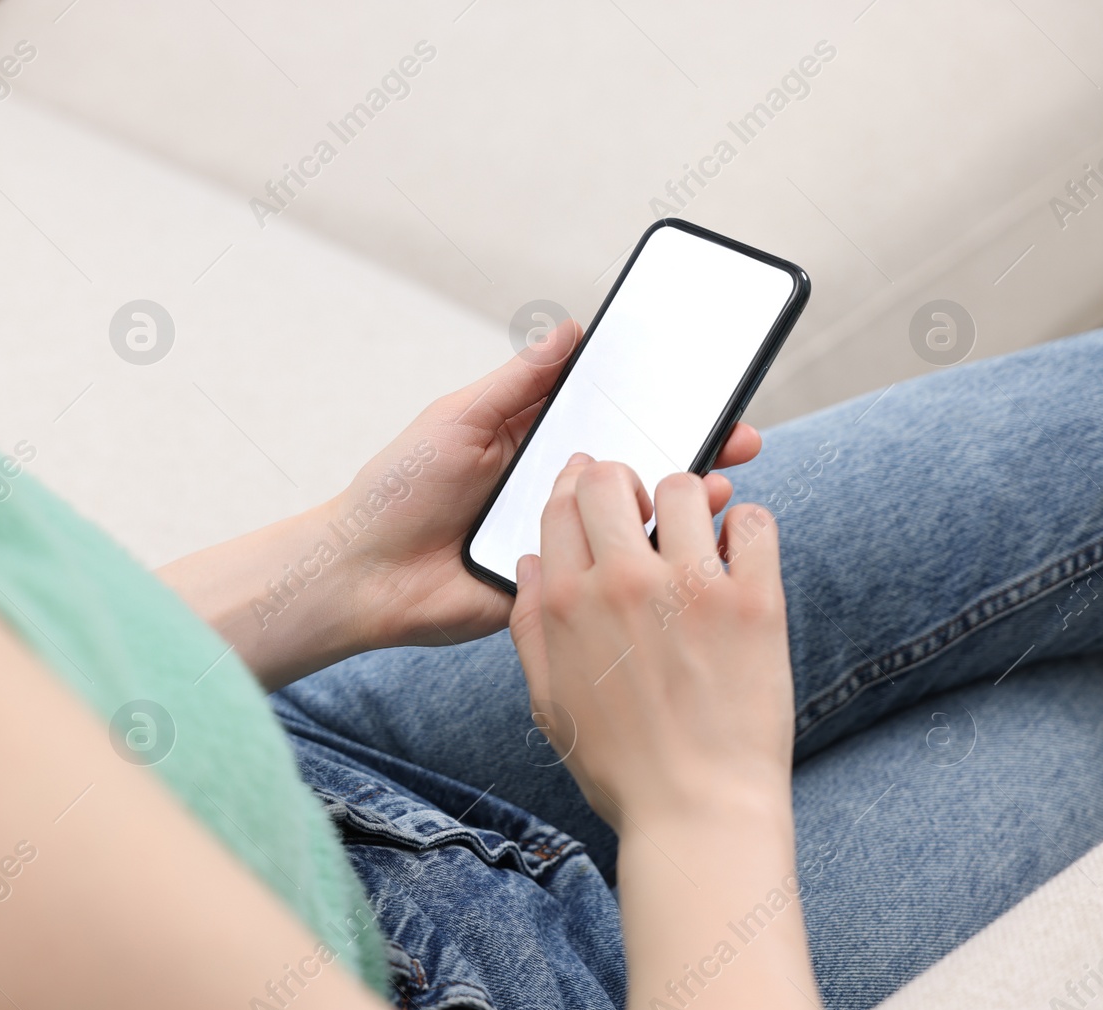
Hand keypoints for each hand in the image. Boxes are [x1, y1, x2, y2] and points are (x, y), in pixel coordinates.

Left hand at [334, 324, 763, 650]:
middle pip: (636, 468)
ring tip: (714, 486)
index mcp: (536, 446)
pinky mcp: (555, 589)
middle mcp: (555, 491)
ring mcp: (560, 541)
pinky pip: (607, 573)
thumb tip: (570, 328)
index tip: (711, 389)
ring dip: (679, 506)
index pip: (612, 417)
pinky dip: (646, 560)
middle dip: (691, 452)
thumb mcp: (459, 419)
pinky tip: (677, 544)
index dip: (661, 404)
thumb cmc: (399, 489)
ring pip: (632, 522)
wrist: (361, 573)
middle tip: (740, 439)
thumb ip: (518, 382)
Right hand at [506, 456, 793, 829]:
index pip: (561, 504)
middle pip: (612, 480)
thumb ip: (531, 626)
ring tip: (697, 535)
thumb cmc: (623, 767)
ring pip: (685, 486)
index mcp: (567, 604)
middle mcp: (622, 583)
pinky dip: (747, 525)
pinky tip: (738, 552)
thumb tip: (529, 562)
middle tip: (645, 509)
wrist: (697, 814)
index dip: (576, 486)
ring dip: (689, 502)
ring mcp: (690, 588)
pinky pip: (753, 521)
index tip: (595, 488)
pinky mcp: (753, 600)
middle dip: (625, 484)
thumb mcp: (549, 702)